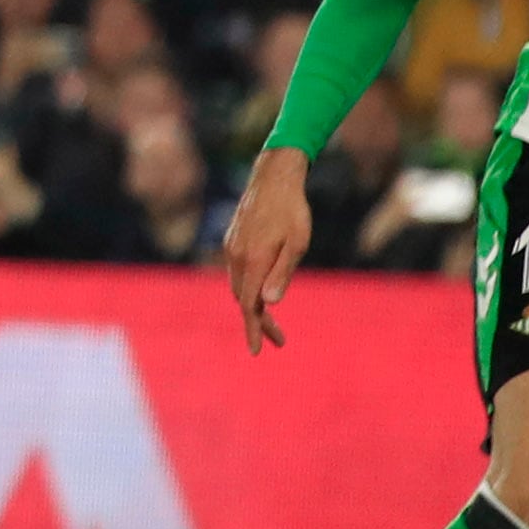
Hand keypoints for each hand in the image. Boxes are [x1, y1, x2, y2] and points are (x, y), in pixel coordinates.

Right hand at [226, 145, 313, 351]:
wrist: (273, 178)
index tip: (256, 351)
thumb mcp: (297, 244)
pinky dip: (248, 289)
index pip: (249, 305)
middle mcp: (236, 257)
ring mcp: (231, 248)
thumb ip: (282, 273)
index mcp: (252, 261)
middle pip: (243, 299)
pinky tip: (261, 290)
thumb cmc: (293, 211)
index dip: (253, 329)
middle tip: (280, 340)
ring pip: (238, 286)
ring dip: (253, 305)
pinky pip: (236, 272)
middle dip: (258, 322)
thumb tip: (270, 302)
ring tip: (272, 320)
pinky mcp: (233, 240)